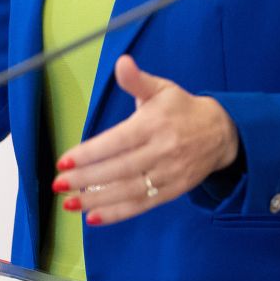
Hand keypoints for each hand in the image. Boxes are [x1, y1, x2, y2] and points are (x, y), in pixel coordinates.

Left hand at [53, 56, 239, 225]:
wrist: (221, 133)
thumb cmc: (182, 109)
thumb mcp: (161, 89)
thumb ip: (137, 81)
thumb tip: (122, 63)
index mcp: (154, 124)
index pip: (117, 141)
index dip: (90, 153)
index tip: (64, 161)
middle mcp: (162, 150)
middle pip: (119, 169)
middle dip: (86, 179)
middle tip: (58, 184)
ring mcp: (168, 173)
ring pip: (128, 190)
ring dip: (96, 199)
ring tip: (69, 204)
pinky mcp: (172, 191)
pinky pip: (142, 204)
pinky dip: (117, 213)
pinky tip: (94, 217)